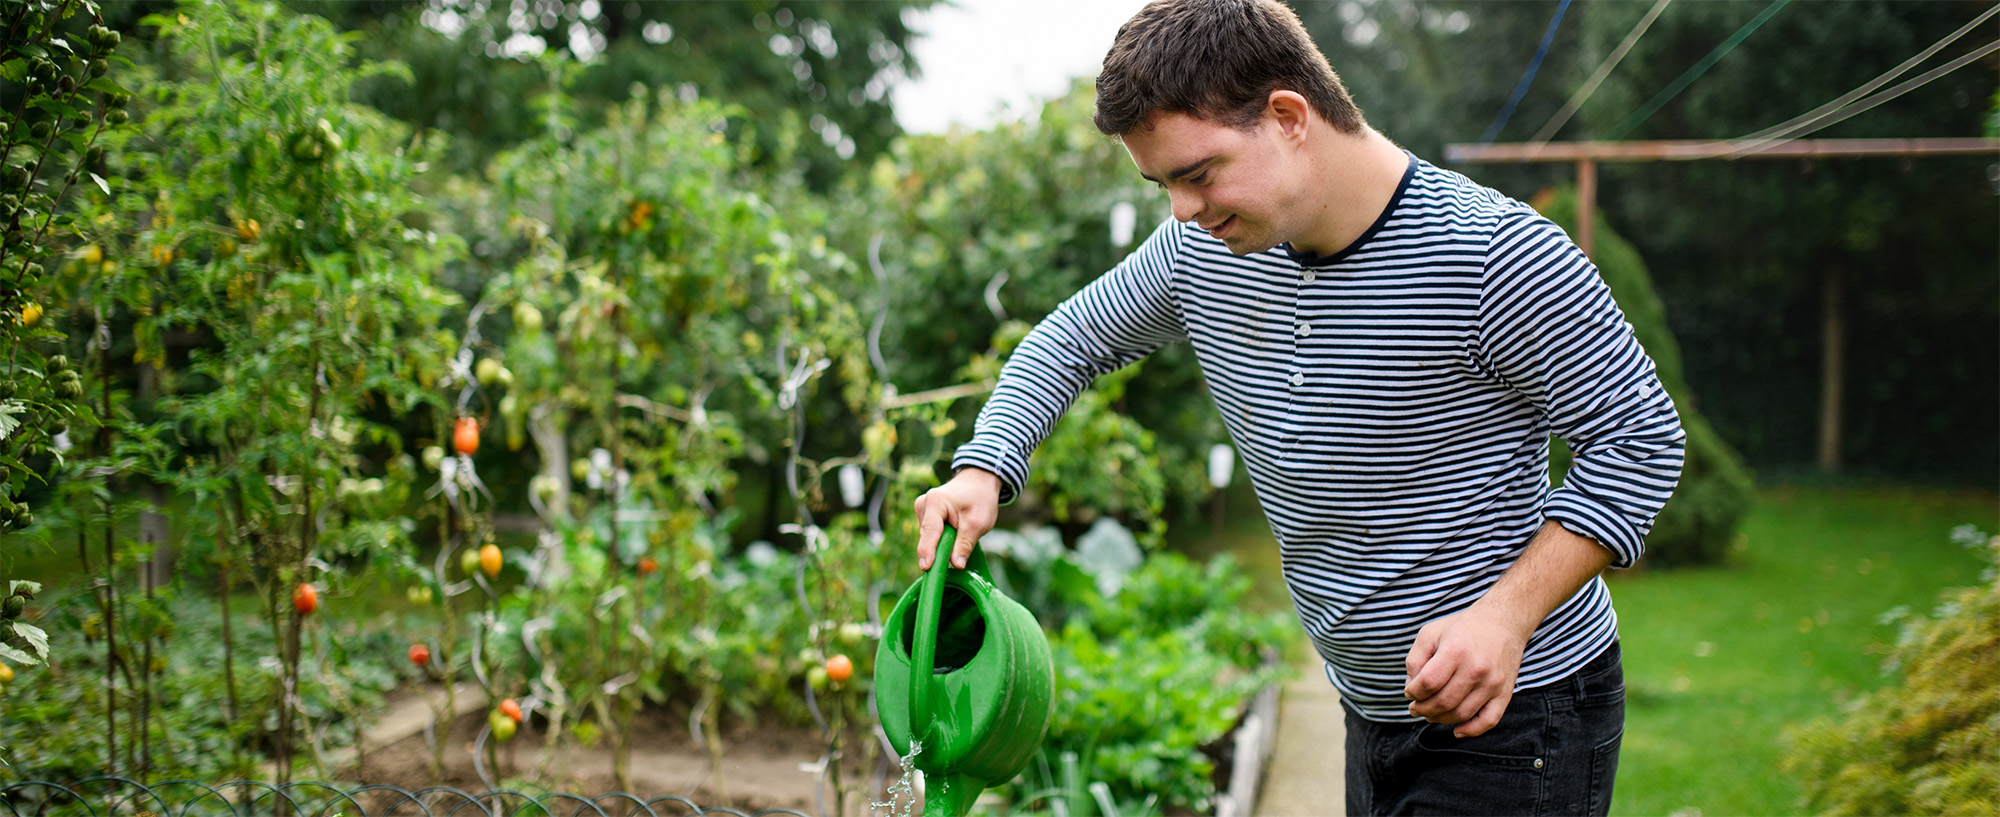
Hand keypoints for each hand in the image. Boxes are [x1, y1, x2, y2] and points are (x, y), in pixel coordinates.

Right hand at [913, 468, 1002, 570]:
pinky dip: (942, 539)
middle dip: (941, 549)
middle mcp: (923, 504)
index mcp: (936, 502)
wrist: (977, 483)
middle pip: (928, 537)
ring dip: (943, 543)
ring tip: (960, 533)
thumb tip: (956, 565)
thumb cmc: (979, 499)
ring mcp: (922, 510)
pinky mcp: (924, 516)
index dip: (928, 551)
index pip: (931, 531)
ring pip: (929, 539)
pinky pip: (931, 536)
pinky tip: (954, 532)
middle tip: (959, 556)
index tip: (926, 567)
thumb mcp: (979, 523)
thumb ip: (966, 544)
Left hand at [1402, 607, 1529, 737]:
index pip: (1428, 683)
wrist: (1503, 622)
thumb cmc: (1462, 628)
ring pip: (1461, 714)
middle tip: (1415, 708)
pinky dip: (1472, 730)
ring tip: (1430, 714)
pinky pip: (1489, 720)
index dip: (1413, 692)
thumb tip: (1412, 688)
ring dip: (1440, 719)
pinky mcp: (1505, 693)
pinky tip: (1457, 730)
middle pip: (1443, 702)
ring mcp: (1493, 683)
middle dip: (1423, 709)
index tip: (1410, 692)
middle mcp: (1476, 669)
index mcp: (1456, 651)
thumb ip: (1415, 659)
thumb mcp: (1431, 633)